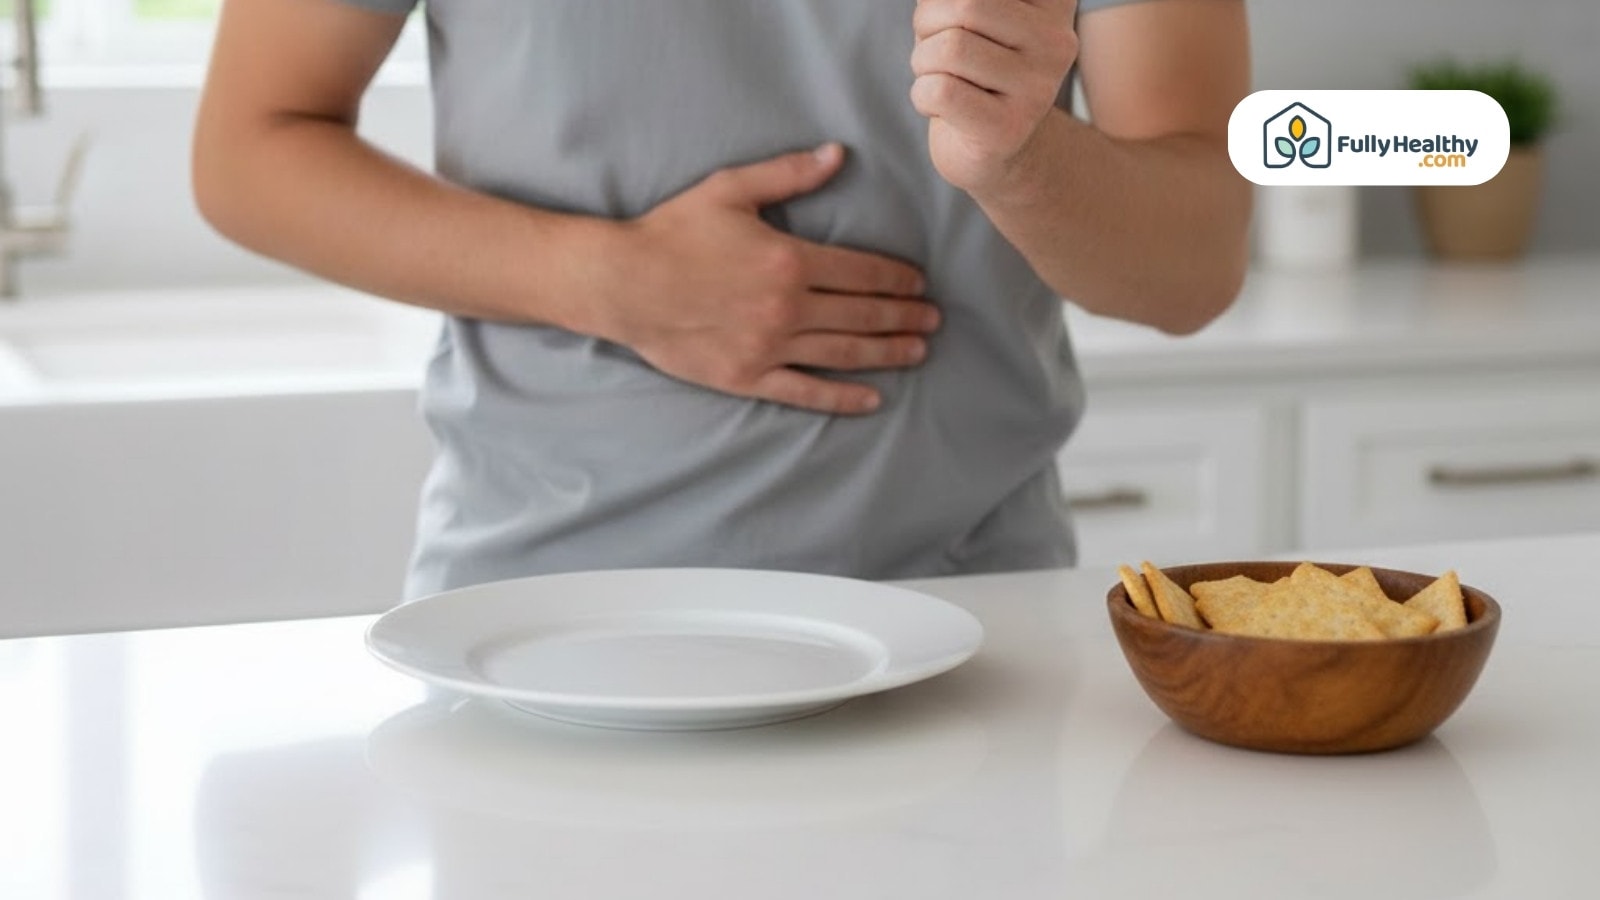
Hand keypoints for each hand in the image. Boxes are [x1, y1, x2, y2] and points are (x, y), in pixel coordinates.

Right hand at [594, 144, 939, 415]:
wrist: (622, 283)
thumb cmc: (673, 232)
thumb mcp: (731, 190)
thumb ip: (789, 174)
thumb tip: (837, 155)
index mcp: (789, 260)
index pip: (863, 271)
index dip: (898, 278)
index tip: (919, 284)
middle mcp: (787, 307)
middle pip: (863, 314)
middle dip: (904, 315)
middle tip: (933, 319)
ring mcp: (769, 347)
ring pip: (845, 353)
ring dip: (888, 352)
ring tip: (917, 351)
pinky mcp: (748, 377)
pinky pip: (806, 391)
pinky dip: (843, 397)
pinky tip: (872, 399)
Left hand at [910, 0, 1078, 194]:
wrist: (991, 145)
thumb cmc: (974, 64)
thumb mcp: (974, 14)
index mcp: (1054, 2)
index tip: (955, 17)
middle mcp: (1057, 42)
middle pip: (966, 5)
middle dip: (928, 22)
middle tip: (932, 43)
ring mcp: (1037, 89)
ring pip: (950, 48)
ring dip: (922, 60)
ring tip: (936, 74)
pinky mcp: (1008, 128)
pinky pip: (940, 91)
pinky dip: (921, 94)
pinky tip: (938, 104)